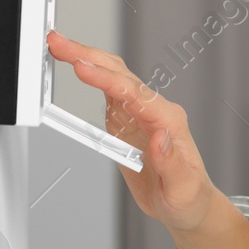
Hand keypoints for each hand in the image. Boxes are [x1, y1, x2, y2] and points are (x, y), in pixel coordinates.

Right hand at [44, 29, 216, 234]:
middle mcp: (155, 110)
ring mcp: (141, 112)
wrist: (187, 205)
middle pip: (121, 76)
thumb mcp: (183, 188)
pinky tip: (74, 63)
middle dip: (90, 56)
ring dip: (87, 59)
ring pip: (113, 76)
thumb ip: (171, 163)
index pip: (135, 94)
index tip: (83, 68)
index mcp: (169, 121)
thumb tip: (160, 137)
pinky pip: (108, 90)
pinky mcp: (128, 119)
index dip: (107, 80)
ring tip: (59, 46)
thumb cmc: (189, 197)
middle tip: (59, 43)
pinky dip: (90, 74)